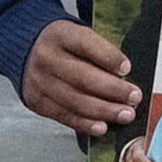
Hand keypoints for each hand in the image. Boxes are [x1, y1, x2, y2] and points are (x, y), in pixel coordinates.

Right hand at [23, 18, 140, 134]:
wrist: (27, 50)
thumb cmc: (63, 44)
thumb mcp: (77, 35)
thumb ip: (98, 52)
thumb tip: (125, 77)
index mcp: (60, 34)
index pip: (86, 44)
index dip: (108, 57)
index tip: (127, 68)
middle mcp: (46, 57)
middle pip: (82, 77)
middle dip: (113, 90)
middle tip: (134, 97)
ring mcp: (39, 81)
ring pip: (75, 100)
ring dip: (104, 111)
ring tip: (125, 114)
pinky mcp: (36, 101)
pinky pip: (64, 115)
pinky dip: (85, 123)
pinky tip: (102, 126)